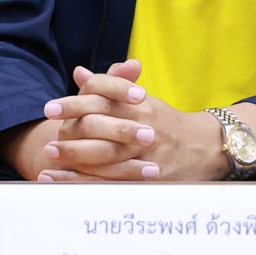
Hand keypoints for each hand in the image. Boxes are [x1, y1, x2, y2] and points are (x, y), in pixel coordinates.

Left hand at [37, 59, 224, 182]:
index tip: (50, 108)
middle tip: (48, 135)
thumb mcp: (142, 101)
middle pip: (101, 125)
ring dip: (74, 155)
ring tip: (50, 155)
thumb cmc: (167, 123)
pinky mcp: (148, 177)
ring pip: (104, 154)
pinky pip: (111, 181)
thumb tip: (79, 73)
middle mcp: (143, 127)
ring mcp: (146, 153)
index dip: (75, 103)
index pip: (103, 98)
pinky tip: (63, 180)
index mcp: (140, 105)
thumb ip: (110, 87)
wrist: (206, 147)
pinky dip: (84, 181)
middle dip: (70, 130)